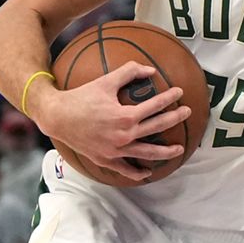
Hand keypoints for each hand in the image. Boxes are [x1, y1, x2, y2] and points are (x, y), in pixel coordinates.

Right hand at [35, 61, 191, 180]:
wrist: (56, 116)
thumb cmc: (81, 97)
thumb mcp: (105, 81)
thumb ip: (129, 72)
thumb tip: (151, 70)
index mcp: (125, 117)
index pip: (155, 106)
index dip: (169, 97)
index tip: (179, 92)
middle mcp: (123, 136)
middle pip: (157, 128)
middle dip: (175, 118)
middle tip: (187, 112)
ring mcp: (115, 150)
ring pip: (147, 154)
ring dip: (165, 152)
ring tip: (179, 149)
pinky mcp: (105, 159)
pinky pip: (125, 169)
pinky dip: (136, 173)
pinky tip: (147, 172)